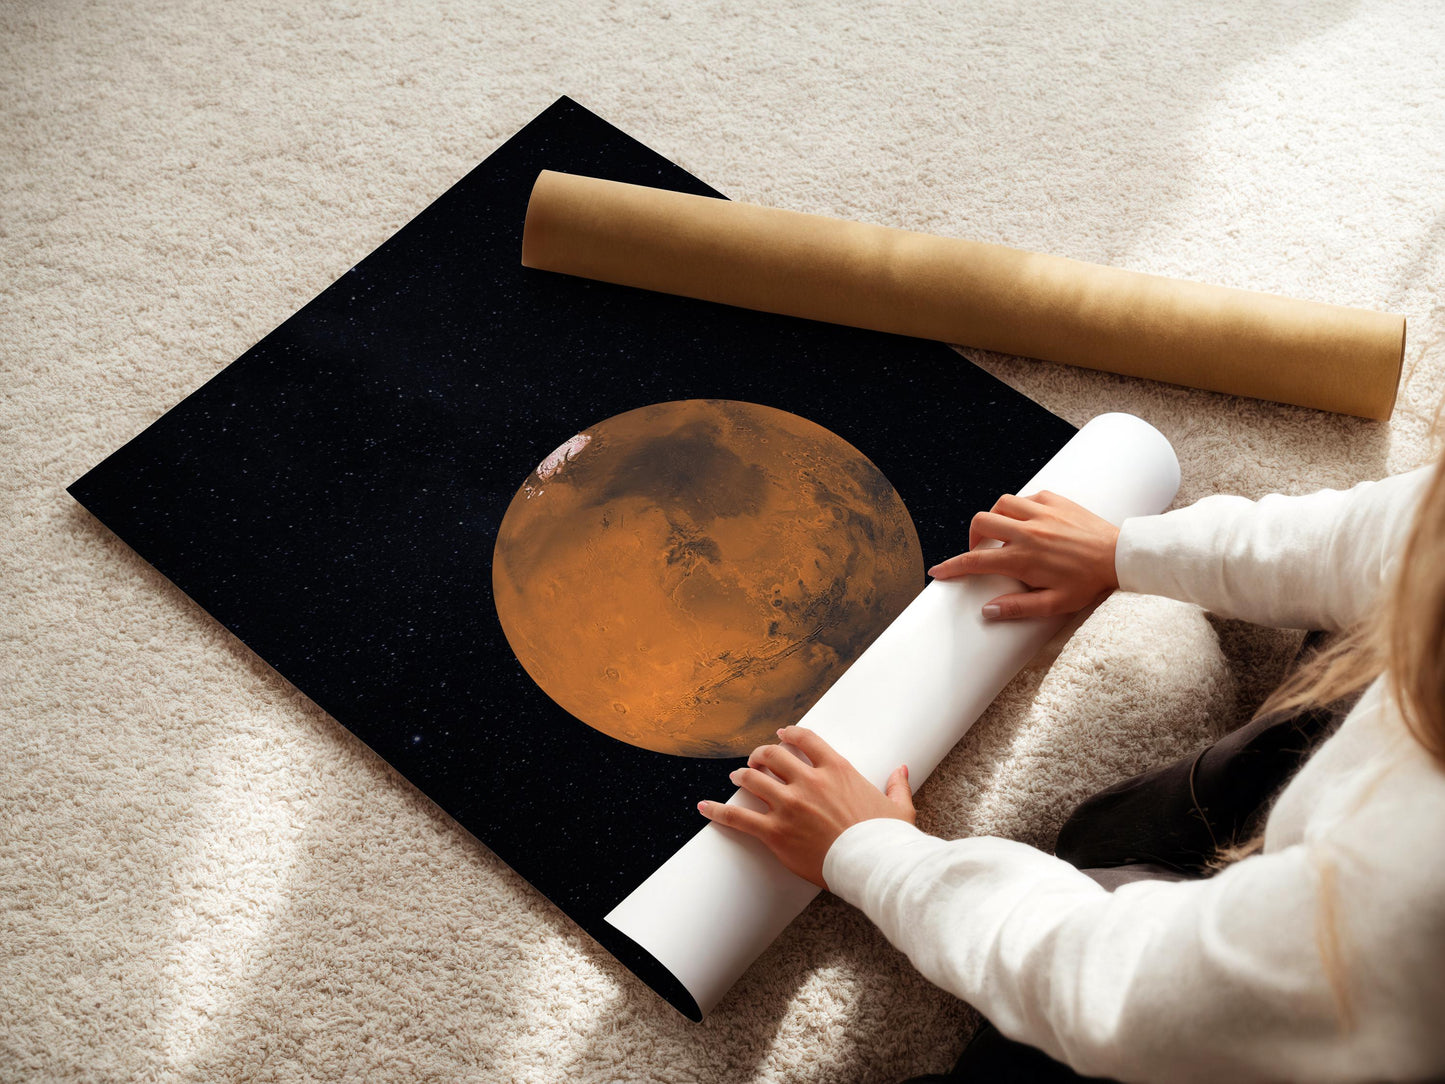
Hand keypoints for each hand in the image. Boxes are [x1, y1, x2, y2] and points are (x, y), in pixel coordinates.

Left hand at [696, 725, 914, 888]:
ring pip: (753, 780)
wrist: (875, 866)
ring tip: (736, 777)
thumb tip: (901, 770)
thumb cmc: (887, 839)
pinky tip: (703, 807)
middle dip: (760, 755)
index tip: (781, 735)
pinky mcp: (775, 832)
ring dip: (742, 776)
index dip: (789, 734)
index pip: (805, 739)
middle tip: (755, 760)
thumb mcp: (898, 807)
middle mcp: (809, 781)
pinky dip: (718, 811)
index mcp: (837, 770)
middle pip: (773, 756)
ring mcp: (789, 805)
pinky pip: (739, 817)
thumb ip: (897, 785)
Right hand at [927, 490, 1118, 619]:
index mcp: (1023, 558)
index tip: (938, 571)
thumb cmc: (1089, 583)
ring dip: (995, 518)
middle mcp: (1027, 531)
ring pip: (1001, 504)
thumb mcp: (1055, 604)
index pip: (975, 561)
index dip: (951, 567)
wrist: (1120, 556)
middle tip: (980, 551)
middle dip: (972, 537)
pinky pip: (1026, 497)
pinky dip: (1020, 508)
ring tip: (1003, 533)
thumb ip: (1018, 608)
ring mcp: (1041, 513)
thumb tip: (987, 611)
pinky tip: (1028, 521)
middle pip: (981, 523)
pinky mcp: (1055, 500)